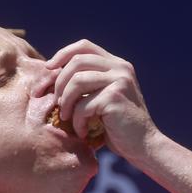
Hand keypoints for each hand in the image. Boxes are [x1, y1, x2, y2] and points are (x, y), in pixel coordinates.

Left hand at [46, 39, 158, 161]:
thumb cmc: (118, 127)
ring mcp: (119, 81)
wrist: (143, 146)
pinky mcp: (115, 98)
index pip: (84, 46)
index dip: (62, 55)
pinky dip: (77, 121)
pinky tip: (82, 132)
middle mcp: (120, 68)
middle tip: (55, 103)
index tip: (48, 70)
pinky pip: (83, 105)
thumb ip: (87, 84)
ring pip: (76, 81)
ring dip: (65, 102)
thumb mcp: (101, 99)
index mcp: (116, 64)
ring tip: (65, 118)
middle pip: (76, 62)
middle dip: (58, 83)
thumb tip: (51, 75)